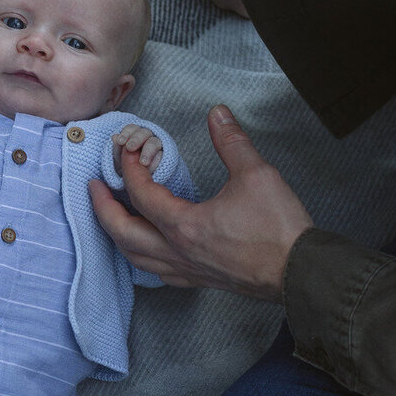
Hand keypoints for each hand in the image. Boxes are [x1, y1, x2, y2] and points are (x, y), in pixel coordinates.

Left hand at [88, 105, 312, 301]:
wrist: (301, 272)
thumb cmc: (279, 230)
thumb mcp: (256, 174)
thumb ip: (232, 142)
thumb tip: (218, 114)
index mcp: (184, 225)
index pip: (141, 195)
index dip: (130, 169)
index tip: (128, 152)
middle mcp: (178, 252)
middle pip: (123, 233)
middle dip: (102, 208)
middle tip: (94, 188)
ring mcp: (188, 271)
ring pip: (136, 258)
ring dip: (118, 236)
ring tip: (112, 217)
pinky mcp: (201, 281)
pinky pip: (158, 272)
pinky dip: (142, 257)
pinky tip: (147, 249)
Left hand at [112, 123, 162, 171]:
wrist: (136, 181)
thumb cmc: (126, 166)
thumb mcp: (119, 159)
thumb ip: (118, 148)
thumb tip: (115, 137)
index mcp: (134, 135)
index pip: (131, 128)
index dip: (126, 133)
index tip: (120, 141)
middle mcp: (146, 138)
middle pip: (144, 133)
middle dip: (136, 139)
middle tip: (130, 148)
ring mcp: (157, 146)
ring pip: (154, 142)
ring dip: (148, 151)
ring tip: (143, 163)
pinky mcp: (163, 156)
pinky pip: (161, 156)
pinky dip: (155, 161)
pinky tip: (149, 168)